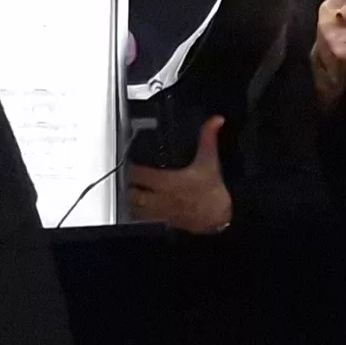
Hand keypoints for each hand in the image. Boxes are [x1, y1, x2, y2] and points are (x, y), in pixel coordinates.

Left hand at [128, 115, 234, 235]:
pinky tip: (140, 207)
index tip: (129, 161)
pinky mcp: (163, 222)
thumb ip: (208, 138)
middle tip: (126, 177)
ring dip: (130, 200)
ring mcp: (160, 213)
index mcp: (167, 182)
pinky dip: (138, 213)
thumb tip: (215, 121)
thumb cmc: (212, 193)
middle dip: (127, 185)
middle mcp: (160, 199)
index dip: (131, 167)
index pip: (139, 174)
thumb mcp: (209, 161)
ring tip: (130, 191)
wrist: (219, 218)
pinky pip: (143, 220)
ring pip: (134, 208)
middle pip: (131, 193)